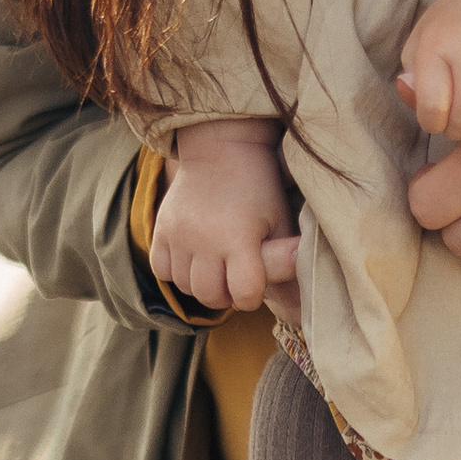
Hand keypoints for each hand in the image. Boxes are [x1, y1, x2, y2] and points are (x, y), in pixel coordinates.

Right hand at [148, 120, 301, 314]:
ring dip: (202, 285)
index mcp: (239, 237)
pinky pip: (161, 270)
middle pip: (210, 296)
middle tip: (236, 278)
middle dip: (227, 295)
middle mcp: (204, 239)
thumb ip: (286, 263)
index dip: (252, 295)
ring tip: (217, 266)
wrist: (221, 149)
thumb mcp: (281, 221)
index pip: (243, 294)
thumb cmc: (259, 187)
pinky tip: (194, 258)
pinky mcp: (161, 228)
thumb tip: (299, 310)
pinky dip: (177, 272)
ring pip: (184, 287)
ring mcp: (178, 234)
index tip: (255, 282)